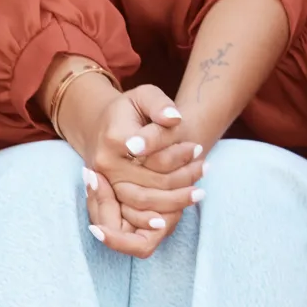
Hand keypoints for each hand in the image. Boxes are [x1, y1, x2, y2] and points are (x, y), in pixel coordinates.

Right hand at [58, 83, 203, 258]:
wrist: (100, 127)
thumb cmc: (129, 109)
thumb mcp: (144, 95)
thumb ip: (160, 104)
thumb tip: (174, 118)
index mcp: (115, 137)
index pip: (151, 152)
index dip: (177, 153)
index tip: (198, 147)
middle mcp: (107, 165)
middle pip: (151, 180)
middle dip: (183, 177)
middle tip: (205, 167)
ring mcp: (107, 183)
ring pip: (145, 200)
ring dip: (176, 199)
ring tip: (200, 190)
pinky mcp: (110, 196)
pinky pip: (136, 211)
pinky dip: (160, 211)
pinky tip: (182, 204)